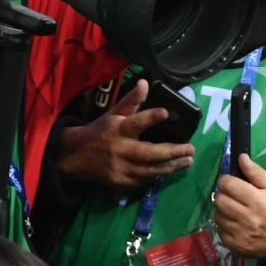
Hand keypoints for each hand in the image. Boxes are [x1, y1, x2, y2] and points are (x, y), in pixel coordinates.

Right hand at [54, 80, 194, 189]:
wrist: (75, 157)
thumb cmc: (100, 132)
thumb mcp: (113, 113)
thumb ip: (132, 101)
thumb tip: (145, 82)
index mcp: (118, 129)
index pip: (135, 122)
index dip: (151, 117)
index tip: (166, 112)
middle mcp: (120, 149)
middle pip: (148, 153)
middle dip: (172, 152)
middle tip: (190, 148)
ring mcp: (120, 168)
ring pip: (150, 170)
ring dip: (171, 166)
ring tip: (188, 161)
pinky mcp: (121, 182)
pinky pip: (144, 180)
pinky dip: (159, 174)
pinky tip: (173, 169)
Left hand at [216, 155, 265, 263]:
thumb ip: (256, 172)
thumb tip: (241, 157)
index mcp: (257, 200)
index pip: (228, 185)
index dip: (226, 181)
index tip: (229, 182)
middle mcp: (248, 218)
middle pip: (219, 200)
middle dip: (223, 195)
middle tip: (231, 196)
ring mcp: (240, 234)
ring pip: (217, 215)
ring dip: (223, 211)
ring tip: (234, 210)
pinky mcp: (235, 245)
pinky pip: (219, 230)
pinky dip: (224, 225)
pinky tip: (235, 223)